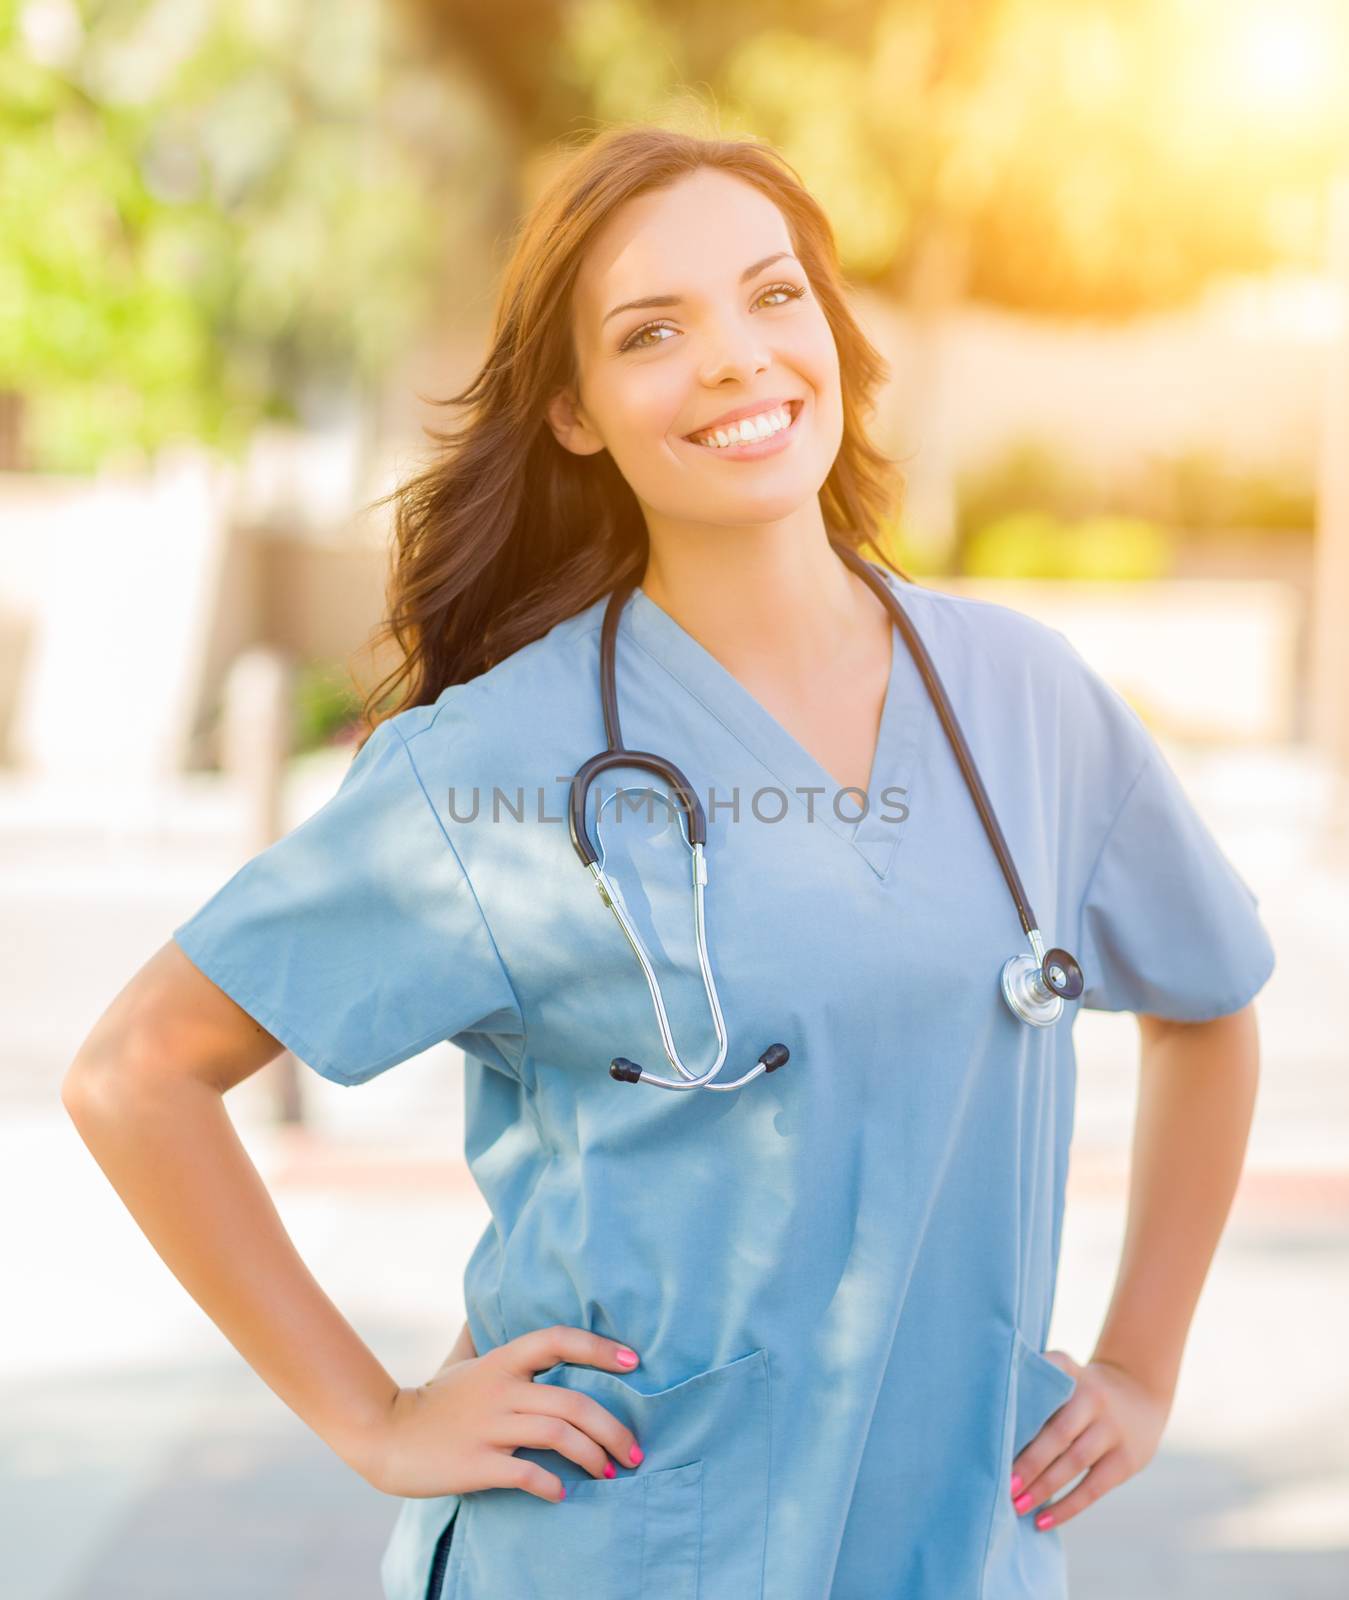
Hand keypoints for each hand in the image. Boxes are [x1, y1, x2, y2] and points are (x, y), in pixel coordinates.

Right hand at [362, 1325, 646, 1502]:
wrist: (385, 1435)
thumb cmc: (433, 1400)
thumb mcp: (462, 1361)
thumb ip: (486, 1340)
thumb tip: (502, 1317)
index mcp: (502, 1361)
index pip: (558, 1340)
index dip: (599, 1347)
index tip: (634, 1362)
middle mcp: (500, 1389)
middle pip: (573, 1403)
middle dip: (613, 1430)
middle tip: (634, 1453)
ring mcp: (489, 1427)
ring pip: (558, 1436)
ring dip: (593, 1458)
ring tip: (611, 1474)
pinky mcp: (476, 1464)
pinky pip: (526, 1473)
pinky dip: (552, 1485)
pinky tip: (563, 1494)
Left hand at [1009, 1352, 1171, 1530]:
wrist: (1141, 1390)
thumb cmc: (1081, 1388)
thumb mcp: (1065, 1372)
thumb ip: (1034, 1384)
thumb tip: (988, 1419)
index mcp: (1069, 1370)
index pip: (1040, 1382)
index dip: (1018, 1402)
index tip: (993, 1425)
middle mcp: (1092, 1397)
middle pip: (1056, 1432)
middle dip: (1028, 1461)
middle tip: (1002, 1484)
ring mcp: (1112, 1429)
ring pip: (1073, 1461)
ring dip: (1043, 1487)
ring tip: (1017, 1506)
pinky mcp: (1126, 1459)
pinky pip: (1093, 1488)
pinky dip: (1066, 1507)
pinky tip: (1043, 1520)